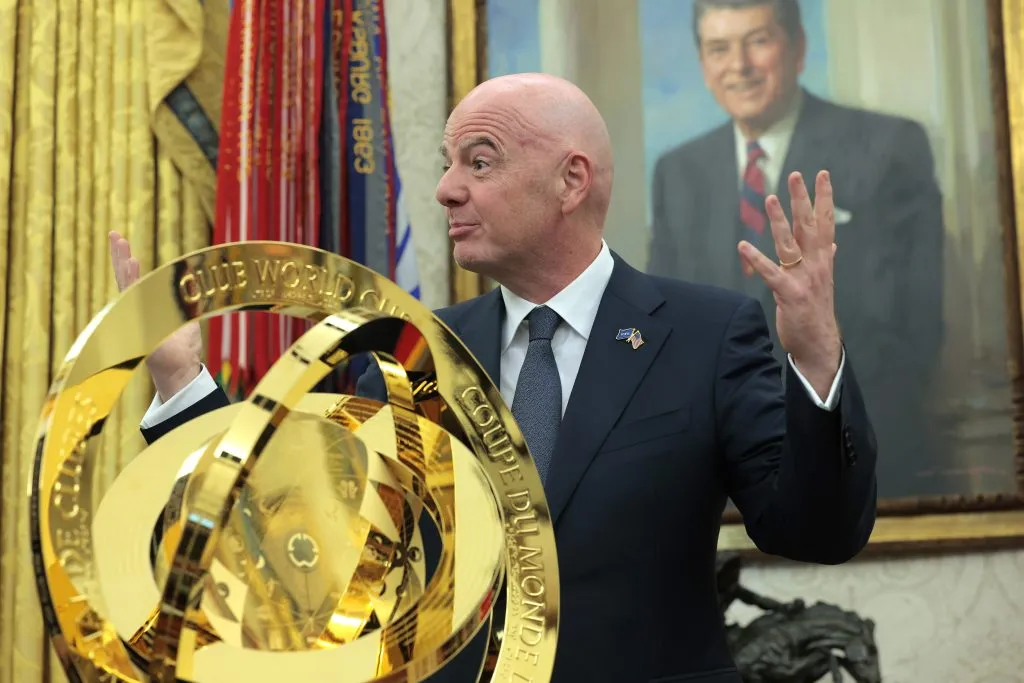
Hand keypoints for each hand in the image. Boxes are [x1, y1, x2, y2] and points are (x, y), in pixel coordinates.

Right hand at [108, 231, 202, 400]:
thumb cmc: (181, 347)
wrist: (179, 369)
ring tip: (122, 245)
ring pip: (128, 285)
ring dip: (126, 265)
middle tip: (114, 235)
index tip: (124, 243)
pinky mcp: (139, 323)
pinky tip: (132, 264)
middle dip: (120, 257)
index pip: (134, 280)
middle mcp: (138, 309)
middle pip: (126, 278)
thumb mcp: (185, 317)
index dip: (128, 262)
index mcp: (147, 306)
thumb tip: (194, 284)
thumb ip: (184, 300)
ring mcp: (136, 316)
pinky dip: (133, 280)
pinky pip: (135, 298)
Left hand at [737, 171, 841, 394]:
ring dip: (779, 220)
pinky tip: (743, 245)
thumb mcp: (824, 282)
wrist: (819, 345)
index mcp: (822, 261)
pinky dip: (756, 259)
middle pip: (809, 226)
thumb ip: (825, 260)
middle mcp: (816, 265)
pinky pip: (771, 273)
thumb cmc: (817, 312)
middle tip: (796, 175)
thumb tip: (833, 245)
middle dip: (802, 199)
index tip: (822, 175)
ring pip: (790, 243)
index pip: (825, 223)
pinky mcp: (789, 294)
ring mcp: (803, 279)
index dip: (824, 198)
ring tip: (770, 198)